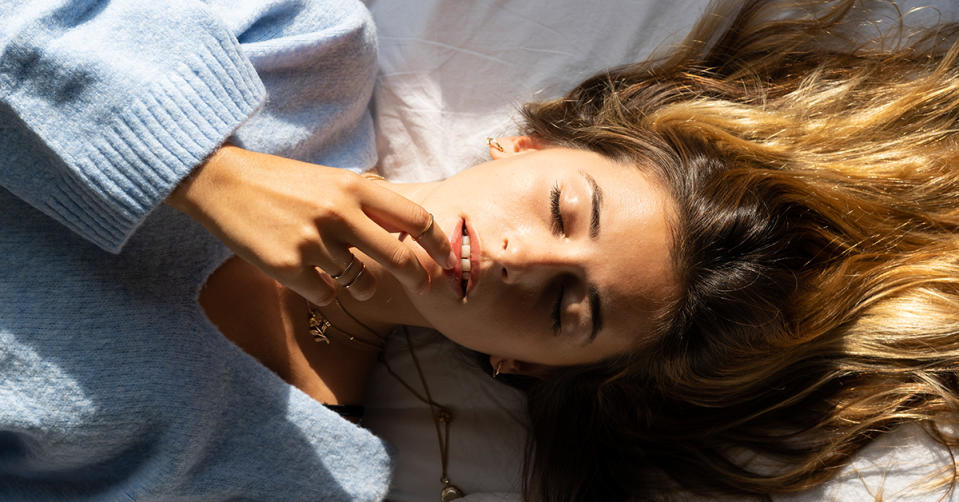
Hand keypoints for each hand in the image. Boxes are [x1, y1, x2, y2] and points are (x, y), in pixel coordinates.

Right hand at [167, 145, 454, 304]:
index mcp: (354, 188)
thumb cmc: (283, 182)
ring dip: (362, 286)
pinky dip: (325, 292)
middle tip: (422, 285)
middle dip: (417, 277)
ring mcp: (313, 243)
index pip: (415, 219)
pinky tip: (310, 276)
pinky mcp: (288, 268)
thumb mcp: (331, 180)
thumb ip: (368, 202)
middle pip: (399, 258)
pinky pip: (327, 296)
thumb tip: (411, 228)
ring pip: (361, 283)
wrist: (221, 183)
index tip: (448, 259)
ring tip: (345, 272)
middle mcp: (339, 214)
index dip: (439, 243)